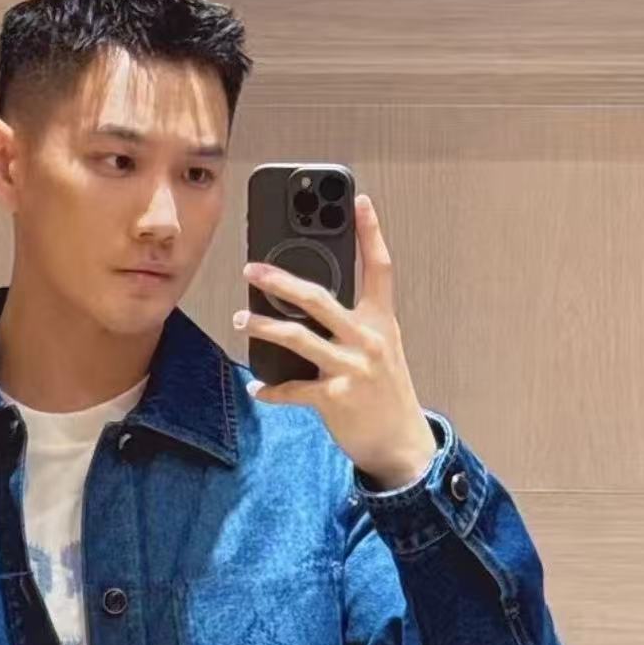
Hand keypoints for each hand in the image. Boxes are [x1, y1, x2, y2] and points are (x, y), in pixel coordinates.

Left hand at [233, 193, 436, 488]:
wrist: (402, 444)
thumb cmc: (385, 394)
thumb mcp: (381, 352)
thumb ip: (355, 326)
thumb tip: (309, 307)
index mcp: (382, 322)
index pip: (379, 268)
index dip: (371, 232)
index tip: (357, 200)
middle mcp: (368, 339)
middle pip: (320, 298)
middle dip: (281, 280)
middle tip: (253, 268)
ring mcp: (351, 368)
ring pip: (297, 337)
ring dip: (263, 326)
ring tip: (241, 318)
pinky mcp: (335, 398)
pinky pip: (292, 389)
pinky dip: (270, 389)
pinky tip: (256, 387)